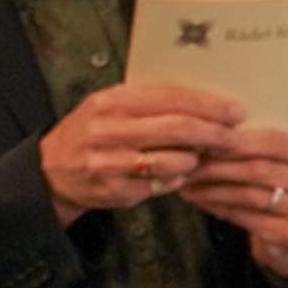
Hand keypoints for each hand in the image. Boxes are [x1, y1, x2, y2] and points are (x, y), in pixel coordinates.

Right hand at [37, 80, 243, 219]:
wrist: (50, 169)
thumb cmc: (93, 133)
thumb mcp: (111, 106)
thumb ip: (151, 102)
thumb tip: (208, 101)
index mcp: (112, 102)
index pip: (172, 97)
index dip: (210, 105)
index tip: (237, 111)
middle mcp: (108, 129)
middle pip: (179, 128)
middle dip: (215, 134)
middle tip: (234, 138)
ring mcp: (110, 161)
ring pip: (175, 160)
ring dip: (198, 160)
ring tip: (204, 157)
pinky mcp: (116, 189)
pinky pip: (163, 183)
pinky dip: (179, 179)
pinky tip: (180, 174)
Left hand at [175, 125, 287, 277]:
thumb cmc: (277, 194)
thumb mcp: (275, 167)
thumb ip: (252, 151)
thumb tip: (204, 132)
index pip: (274, 141)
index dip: (236, 141)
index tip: (202, 140)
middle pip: (259, 169)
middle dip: (217, 165)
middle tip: (186, 164)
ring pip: (249, 194)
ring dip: (212, 188)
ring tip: (186, 183)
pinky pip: (246, 218)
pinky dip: (218, 208)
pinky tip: (200, 201)